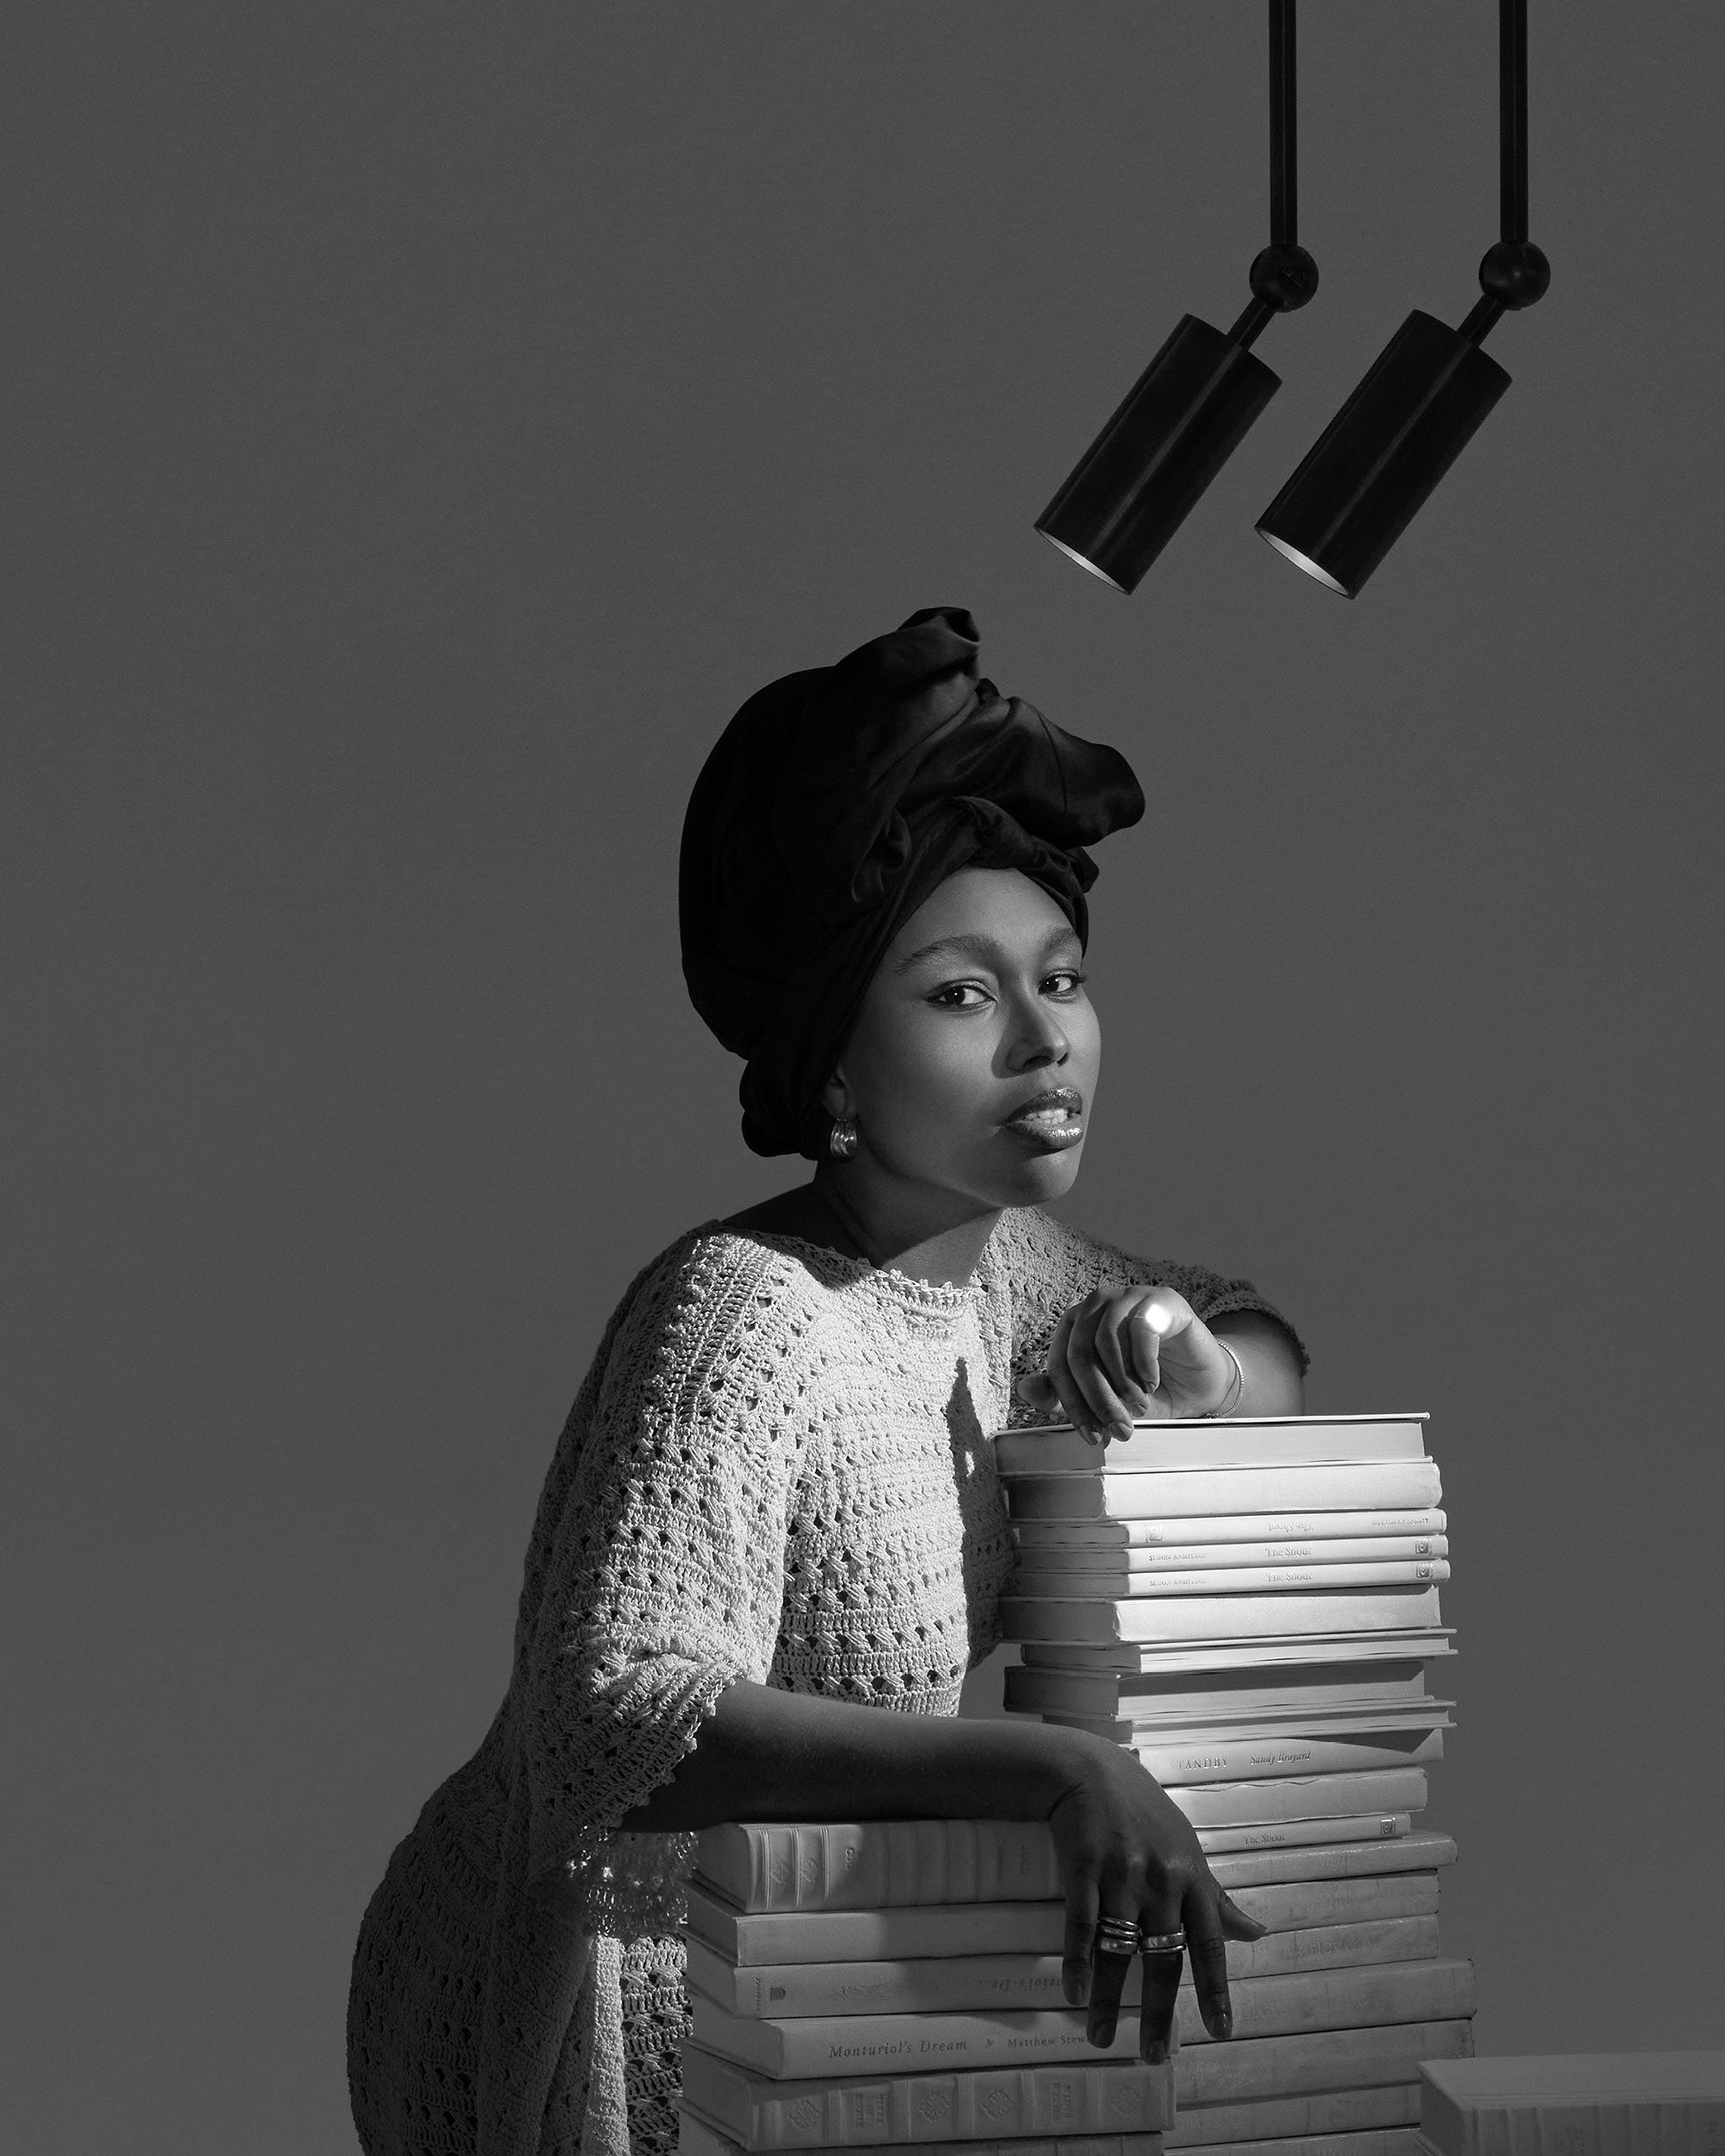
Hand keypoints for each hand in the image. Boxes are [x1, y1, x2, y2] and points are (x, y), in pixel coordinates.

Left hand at [1015, 1286, 1240, 1439]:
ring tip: (1139, 1408)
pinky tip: (1152, 1382)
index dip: (1073, 1406)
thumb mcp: (1105, 1400)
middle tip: (1121, 1431)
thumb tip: (1023, 1388)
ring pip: (1105, 1342)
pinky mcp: (1161, 1299)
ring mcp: (1128, 1296)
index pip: (1058, 1365)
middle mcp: (1096, 1303)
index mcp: (1074, 1325)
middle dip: (1098, 1401)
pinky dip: (1143, 1364)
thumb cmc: (1148, 1389)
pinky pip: (1140, 1329)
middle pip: (1079, 1354)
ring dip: (1122, 1385)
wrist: (1200, 1381)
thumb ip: (1065, 1396)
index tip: (1093, 1438)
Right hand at [1044, 1734, 1264, 2061]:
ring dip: (1107, 1997)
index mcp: (1192, 1880)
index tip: (1220, 2030)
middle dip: (1157, 2010)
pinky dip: (1077, 1961)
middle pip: (1162, 1957)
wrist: (1091, 1772)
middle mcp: (1161, 1882)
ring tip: (1099, 2036)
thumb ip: (1218, 1899)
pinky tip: (1074, 1992)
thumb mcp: (1189, 1852)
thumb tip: (1258, 1934)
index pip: (1210, 1944)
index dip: (1215, 1989)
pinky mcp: (1084, 1869)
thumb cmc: (1146, 1815)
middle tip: (1152, 2056)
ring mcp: (1122, 1875)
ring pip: (1118, 1949)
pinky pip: (1080, 1924)